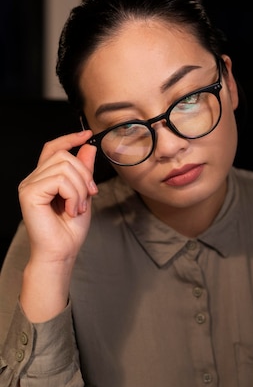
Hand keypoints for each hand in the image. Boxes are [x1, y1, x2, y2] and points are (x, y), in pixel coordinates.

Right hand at [18, 130, 98, 263]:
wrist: (61, 252)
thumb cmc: (69, 230)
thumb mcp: (83, 194)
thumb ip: (83, 171)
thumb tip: (88, 147)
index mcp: (44, 177)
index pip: (53, 148)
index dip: (70, 138)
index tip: (87, 135)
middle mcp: (33, 178)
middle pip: (64, 156)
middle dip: (84, 175)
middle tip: (88, 196)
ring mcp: (29, 185)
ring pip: (64, 167)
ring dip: (80, 188)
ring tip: (78, 207)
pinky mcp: (29, 193)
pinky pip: (59, 180)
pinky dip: (73, 195)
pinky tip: (71, 210)